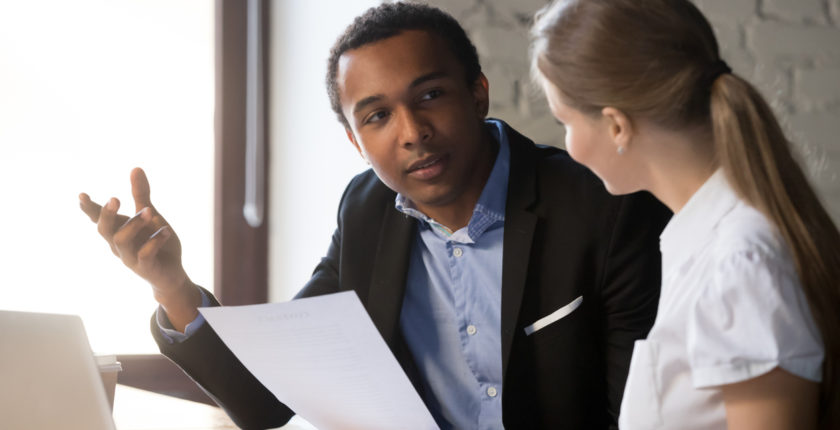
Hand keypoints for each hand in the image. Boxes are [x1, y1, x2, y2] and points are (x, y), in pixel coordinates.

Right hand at [79, 167, 199, 329]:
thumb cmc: (156, 243)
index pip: (98, 218)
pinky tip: (166, 231)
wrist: (171, 274)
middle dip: (107, 214)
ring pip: (121, 241)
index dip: (89, 208)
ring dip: (134, 224)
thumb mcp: (151, 215)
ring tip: (150, 212)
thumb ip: (141, 194)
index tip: (81, 195)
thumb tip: (135, 168)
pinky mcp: (145, 268)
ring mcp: (130, 257)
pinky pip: (144, 254)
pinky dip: (155, 241)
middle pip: (103, 230)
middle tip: (115, 198)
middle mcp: (118, 244)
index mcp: (118, 230)